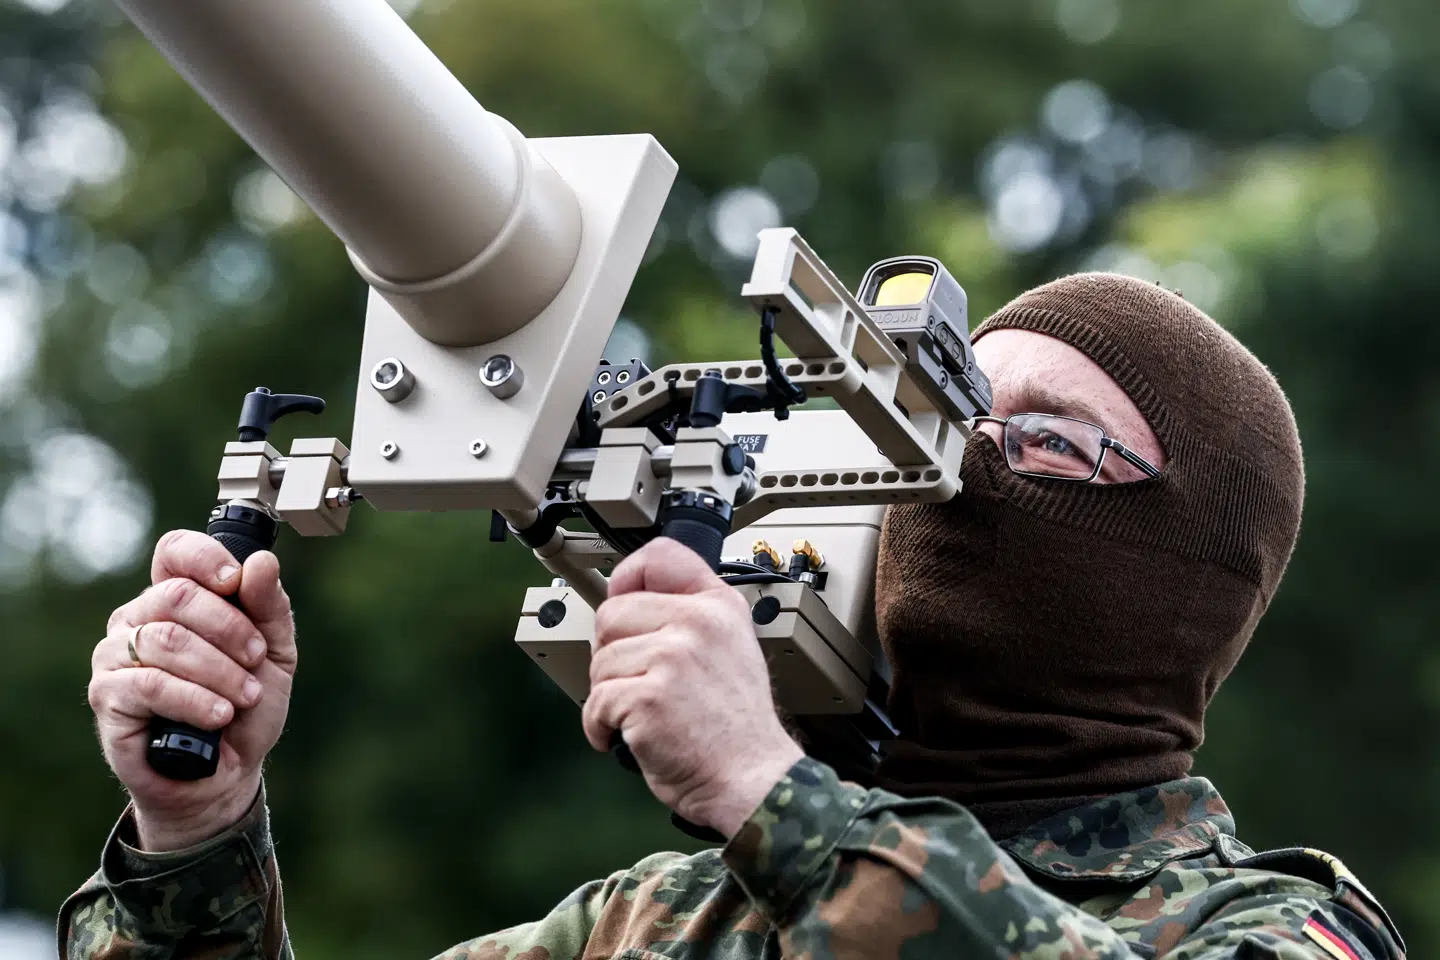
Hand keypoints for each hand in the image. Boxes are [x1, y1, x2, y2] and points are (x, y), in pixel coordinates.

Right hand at [88, 529, 296, 851]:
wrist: (226, 772)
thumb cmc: (245, 706)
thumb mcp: (274, 652)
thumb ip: (269, 606)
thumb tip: (262, 562)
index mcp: (176, 596)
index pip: (175, 551)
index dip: (205, 557)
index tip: (235, 581)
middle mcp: (138, 618)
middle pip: (177, 594)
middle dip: (229, 627)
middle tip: (255, 659)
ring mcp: (116, 655)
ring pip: (167, 640)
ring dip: (219, 670)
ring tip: (244, 697)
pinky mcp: (108, 696)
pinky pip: (150, 684)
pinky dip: (195, 698)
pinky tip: (220, 714)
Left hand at [583, 538, 802, 837]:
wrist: (752, 779)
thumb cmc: (736, 728)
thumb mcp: (732, 648)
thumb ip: (691, 618)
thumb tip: (631, 602)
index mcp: (718, 606)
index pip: (660, 556)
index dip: (628, 577)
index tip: (622, 599)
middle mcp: (698, 623)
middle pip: (612, 613)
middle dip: (611, 653)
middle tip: (637, 681)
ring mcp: (673, 657)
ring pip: (599, 662)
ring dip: (608, 696)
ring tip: (642, 714)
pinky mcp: (649, 696)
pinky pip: (596, 702)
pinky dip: (600, 727)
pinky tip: (628, 735)